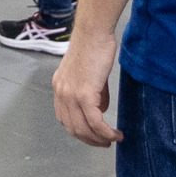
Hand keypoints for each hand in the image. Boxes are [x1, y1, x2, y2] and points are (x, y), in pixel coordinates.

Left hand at [53, 25, 120, 146]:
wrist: (94, 32)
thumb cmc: (95, 47)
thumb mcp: (90, 75)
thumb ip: (93, 94)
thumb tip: (101, 110)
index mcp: (59, 87)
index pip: (65, 118)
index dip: (79, 131)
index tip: (93, 135)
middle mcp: (61, 93)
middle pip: (72, 128)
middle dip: (90, 140)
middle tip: (105, 143)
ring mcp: (70, 95)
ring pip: (84, 128)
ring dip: (99, 139)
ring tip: (113, 140)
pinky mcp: (84, 94)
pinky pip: (95, 122)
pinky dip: (106, 132)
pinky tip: (115, 134)